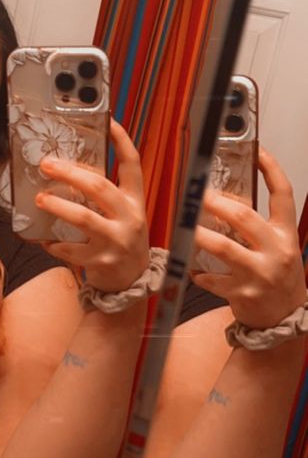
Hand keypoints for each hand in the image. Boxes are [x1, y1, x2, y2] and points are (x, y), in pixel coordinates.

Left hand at [35, 118, 149, 292]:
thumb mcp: (123, 214)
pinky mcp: (101, 261)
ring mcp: (116, 240)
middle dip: (69, 173)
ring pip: (83, 217)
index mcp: (135, 201)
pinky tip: (45, 240)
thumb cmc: (121, 240)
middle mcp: (130, 218)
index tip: (109, 121)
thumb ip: (105, 196)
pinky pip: (71, 249)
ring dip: (57, 206)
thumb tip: (69, 171)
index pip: (132, 165)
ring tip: (39, 199)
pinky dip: (54, 243)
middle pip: (99, 186)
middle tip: (46, 165)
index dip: (121, 141)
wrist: (131, 282)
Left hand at [193, 146, 305, 328]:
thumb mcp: (278, 248)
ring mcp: (260, 273)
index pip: (283, 195)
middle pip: (244, 217)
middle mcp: (277, 251)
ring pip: (223, 247)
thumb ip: (258, 228)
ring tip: (184, 227)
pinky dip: (198, 273)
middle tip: (196, 194)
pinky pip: (212, 278)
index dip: (271, 170)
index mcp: (285, 235)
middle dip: (216, 202)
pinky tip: (191, 271)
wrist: (284, 320)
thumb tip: (225, 201)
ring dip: (198, 235)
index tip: (258, 151)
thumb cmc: (277, 278)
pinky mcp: (242, 292)